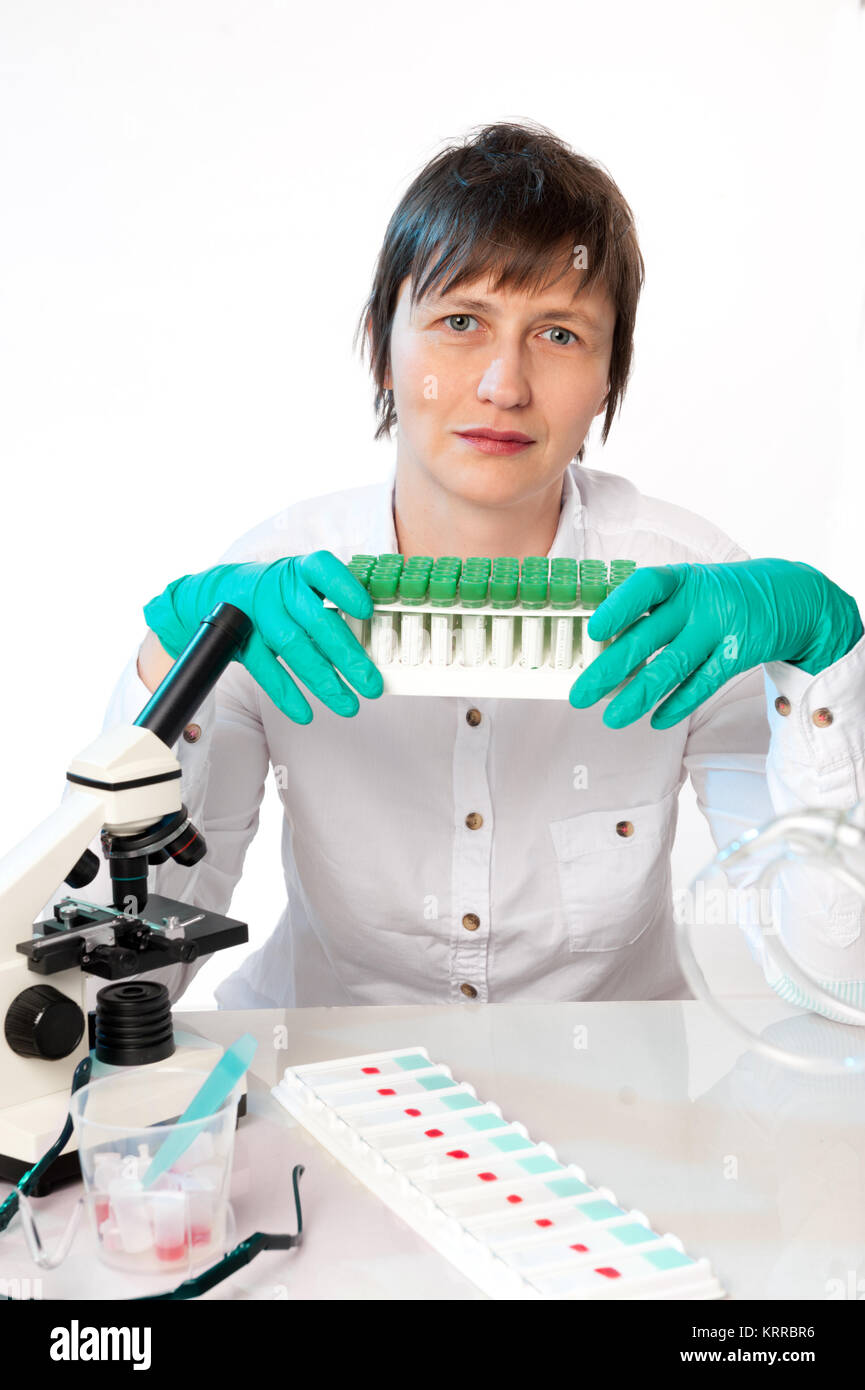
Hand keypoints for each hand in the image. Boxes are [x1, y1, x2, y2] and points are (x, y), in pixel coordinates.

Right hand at [143, 551, 381, 722]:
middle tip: (372, 685)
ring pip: (293, 648)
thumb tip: (376, 641)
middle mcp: (280, 589)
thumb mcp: (303, 585)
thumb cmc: (280, 592)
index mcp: (301, 570)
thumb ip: (333, 605)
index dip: (345, 589)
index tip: (366, 611)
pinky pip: (264, 669)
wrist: (220, 593)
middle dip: (347, 656)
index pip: (323, 570)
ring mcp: (259, 615)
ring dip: (323, 680)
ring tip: (349, 705)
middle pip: (316, 621)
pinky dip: (285, 693)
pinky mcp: (242, 640)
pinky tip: (305, 713)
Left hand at [569, 559, 862, 729]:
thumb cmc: (717, 595)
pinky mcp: (737, 655)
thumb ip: (650, 612)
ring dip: (639, 695)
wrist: (786, 596)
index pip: (645, 587)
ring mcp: (719, 630)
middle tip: (581, 695)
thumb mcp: (687, 589)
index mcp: (680, 580)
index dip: (618, 608)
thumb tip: (600, 646)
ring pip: (673, 667)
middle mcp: (698, 603)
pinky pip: (703, 684)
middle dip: (610, 669)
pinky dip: (679, 704)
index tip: (593, 631)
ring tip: (612, 718)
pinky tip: (655, 720)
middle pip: (648, 637)